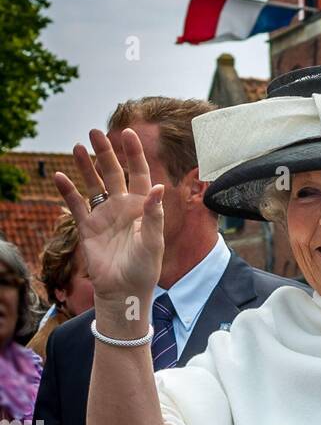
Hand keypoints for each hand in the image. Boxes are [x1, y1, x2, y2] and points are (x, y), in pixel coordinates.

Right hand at [54, 128, 163, 309]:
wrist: (124, 292)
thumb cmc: (144, 270)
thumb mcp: (153, 242)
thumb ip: (154, 215)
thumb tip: (158, 188)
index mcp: (142, 207)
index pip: (139, 174)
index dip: (134, 153)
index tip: (128, 132)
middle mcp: (122, 207)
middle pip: (113, 172)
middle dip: (105, 152)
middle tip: (95, 132)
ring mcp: (104, 215)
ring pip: (93, 184)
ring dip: (85, 166)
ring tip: (76, 146)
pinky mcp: (88, 227)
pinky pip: (76, 205)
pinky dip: (68, 191)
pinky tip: (60, 176)